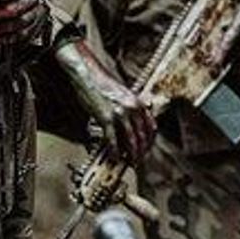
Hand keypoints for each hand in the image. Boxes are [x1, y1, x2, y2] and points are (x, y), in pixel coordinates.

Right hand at [53, 39, 156, 163]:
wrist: (88, 75)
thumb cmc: (104, 84)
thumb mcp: (125, 93)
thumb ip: (133, 106)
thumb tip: (136, 121)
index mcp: (139, 102)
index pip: (151, 127)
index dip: (150, 141)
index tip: (147, 149)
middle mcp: (133, 108)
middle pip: (143, 136)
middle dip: (142, 151)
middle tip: (140, 161)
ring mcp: (120, 113)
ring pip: (131, 140)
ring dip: (132, 154)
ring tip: (131, 163)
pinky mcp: (106, 118)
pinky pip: (113, 139)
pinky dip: (114, 151)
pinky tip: (114, 158)